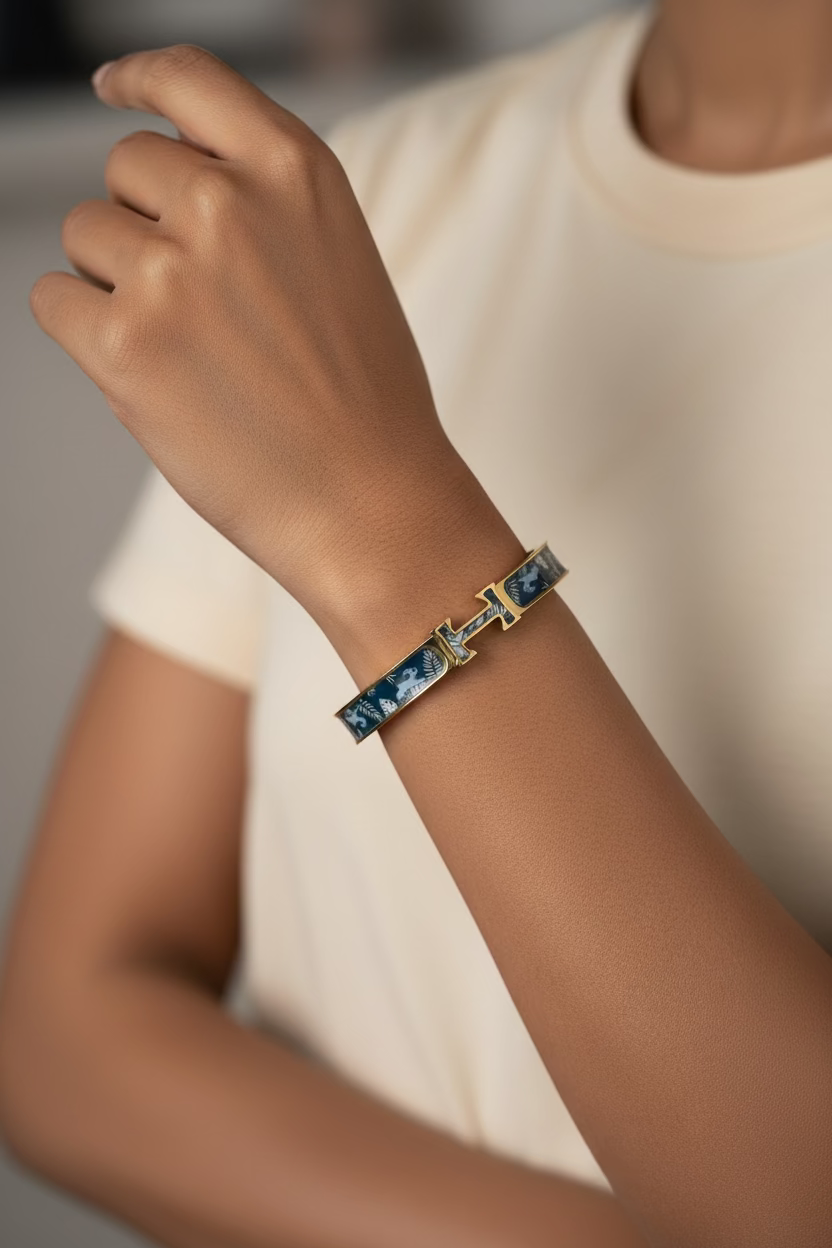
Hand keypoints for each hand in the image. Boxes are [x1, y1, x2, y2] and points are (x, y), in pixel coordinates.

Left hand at [30, 45, 460, 613]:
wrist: (372, 501)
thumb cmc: (364, 401)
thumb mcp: (339, 262)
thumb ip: (262, 206)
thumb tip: (163, 190)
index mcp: (295, 170)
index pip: (190, 78)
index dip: (140, 78)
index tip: (113, 89)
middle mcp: (230, 202)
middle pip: (126, 167)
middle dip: (144, 222)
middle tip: (199, 304)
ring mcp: (173, 270)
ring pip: (85, 234)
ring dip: (117, 282)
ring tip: (191, 351)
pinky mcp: (126, 342)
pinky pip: (53, 300)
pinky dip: (84, 332)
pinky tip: (147, 373)